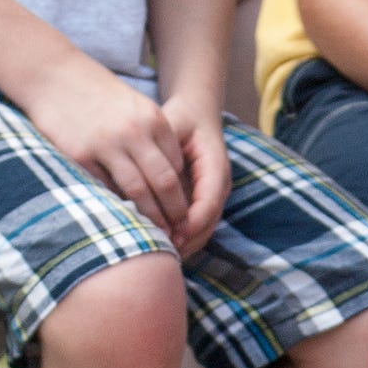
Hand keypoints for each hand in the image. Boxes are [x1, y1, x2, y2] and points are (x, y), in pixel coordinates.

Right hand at [21, 57, 190, 245]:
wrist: (54, 74)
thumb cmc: (99, 95)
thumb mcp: (137, 108)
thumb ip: (156, 138)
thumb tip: (173, 180)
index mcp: (154, 120)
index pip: (178, 167)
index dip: (184, 193)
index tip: (187, 213)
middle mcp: (134, 132)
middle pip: (165, 183)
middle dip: (175, 212)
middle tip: (179, 232)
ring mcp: (106, 144)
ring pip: (138, 192)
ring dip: (150, 217)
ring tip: (156, 233)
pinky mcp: (80, 155)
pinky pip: (105, 188)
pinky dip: (117, 206)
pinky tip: (125, 218)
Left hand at [160, 93, 229, 257]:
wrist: (197, 113)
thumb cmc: (181, 117)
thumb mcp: (172, 126)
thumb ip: (164, 150)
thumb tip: (148, 176)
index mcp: (216, 166)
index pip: (209, 201)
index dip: (192, 222)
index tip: (171, 235)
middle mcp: (219, 184)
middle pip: (208, 222)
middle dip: (186, 241)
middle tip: (160, 254)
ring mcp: (213, 194)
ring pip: (203, 229)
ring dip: (183, 244)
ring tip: (158, 255)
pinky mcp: (203, 200)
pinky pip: (195, 225)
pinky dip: (181, 238)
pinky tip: (159, 245)